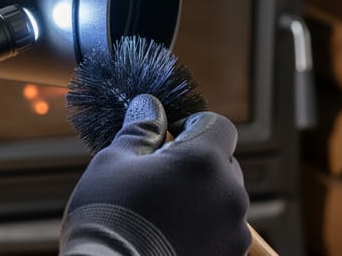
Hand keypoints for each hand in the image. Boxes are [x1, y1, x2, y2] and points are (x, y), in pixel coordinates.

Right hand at [60, 94, 250, 255]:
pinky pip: (221, 232)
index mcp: (204, 161)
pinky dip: (201, 229)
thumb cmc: (107, 218)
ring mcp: (233, 232)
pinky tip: (168, 236)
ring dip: (199, 199)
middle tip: (156, 178)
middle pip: (223, 163)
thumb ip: (140, 130)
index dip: (192, 125)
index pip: (217, 125)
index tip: (166, 138)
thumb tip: (149, 106)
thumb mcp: (113, 162)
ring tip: (160, 213)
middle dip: (195, 164)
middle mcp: (229, 194)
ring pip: (222, 200)